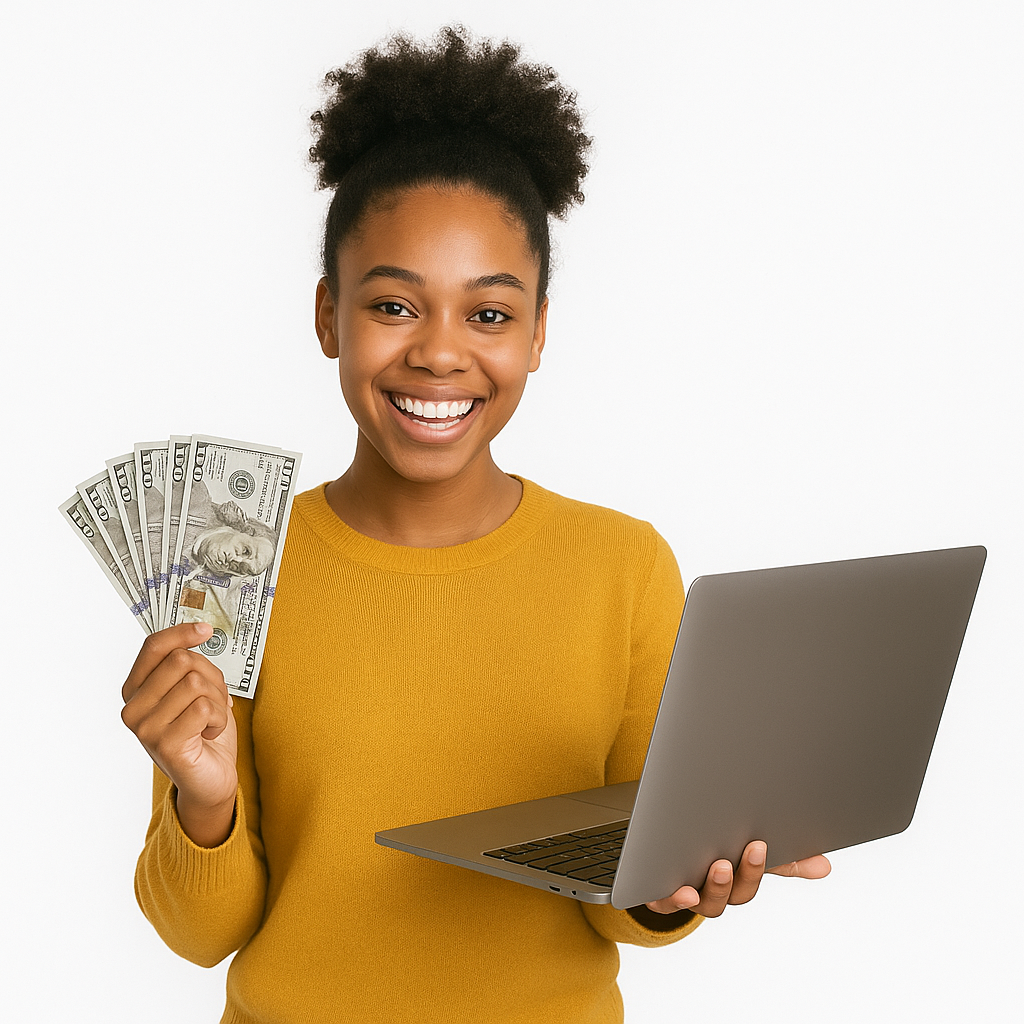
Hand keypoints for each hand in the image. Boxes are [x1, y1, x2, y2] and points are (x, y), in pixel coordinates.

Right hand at [121, 622, 237, 846]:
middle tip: (215, 700)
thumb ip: (187, 665)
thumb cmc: (203, 731)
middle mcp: (133, 709)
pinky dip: (219, 718)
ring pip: (195, 683)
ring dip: (218, 699)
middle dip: (211, 676)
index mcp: (135, 690)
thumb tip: (198, 630)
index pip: (154, 646)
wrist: (210, 779)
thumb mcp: (193, 690)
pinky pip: (204, 708)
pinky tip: (210, 733)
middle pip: (181, 661)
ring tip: (212, 719)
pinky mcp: (164, 744)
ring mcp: (145, 728)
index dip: (182, 632)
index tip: (205, 630)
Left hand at [644, 841, 831, 916]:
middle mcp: (710, 894)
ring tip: (719, 866)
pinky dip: (674, 899)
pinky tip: (682, 891)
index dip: (757, 867)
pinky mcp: (657, 895)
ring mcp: (684, 895)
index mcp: (731, 881)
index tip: (761, 844)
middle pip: (731, 894)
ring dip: (714, 887)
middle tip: (747, 850)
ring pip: (703, 902)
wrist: (653, 848)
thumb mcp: (740, 849)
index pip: (750, 882)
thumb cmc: (706, 850)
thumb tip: (824, 866)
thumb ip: (779, 857)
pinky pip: (665, 904)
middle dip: (742, 874)